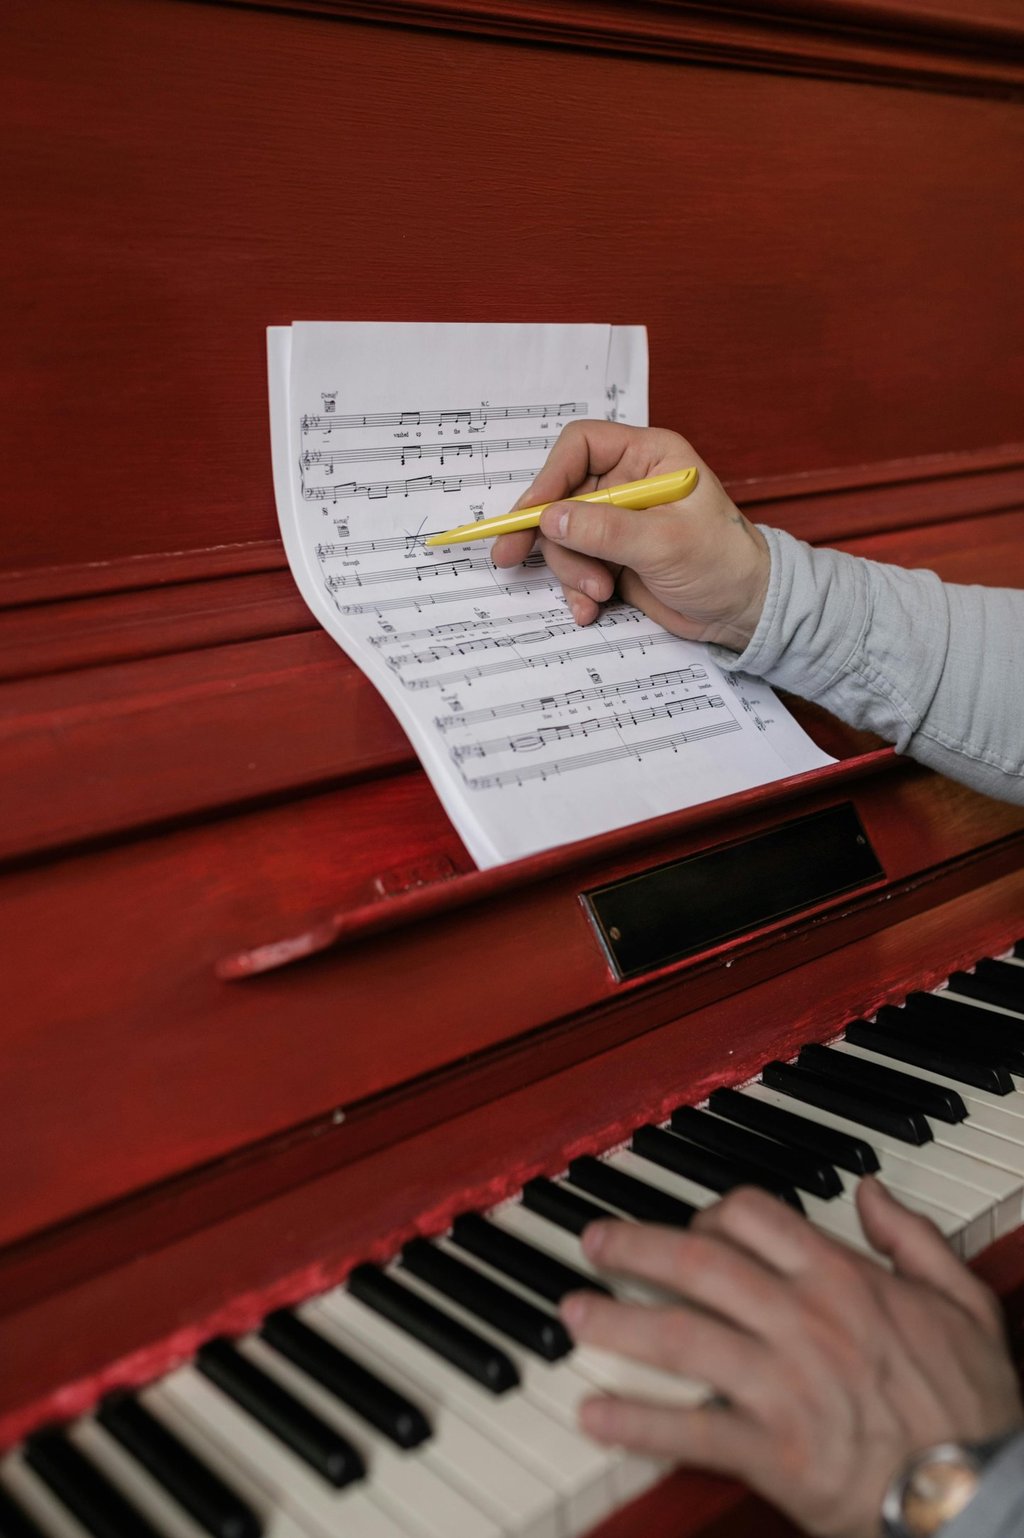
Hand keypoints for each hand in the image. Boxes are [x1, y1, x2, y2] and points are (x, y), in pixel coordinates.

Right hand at [491, 421, 769, 650]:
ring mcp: (618, 522)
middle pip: (562, 495)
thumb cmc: (723, 564)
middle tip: (512, 560)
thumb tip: (551, 518)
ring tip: (598, 594)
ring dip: (570, 570)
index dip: (550, 476)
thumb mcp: (664, 543)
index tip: (530, 513)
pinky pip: (574, 566)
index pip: (582, 446)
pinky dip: (576, 589)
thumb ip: (605, 528)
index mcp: (649, 457)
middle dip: (551, 536)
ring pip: (563, 537)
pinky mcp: (613, 557)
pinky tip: (591, 609)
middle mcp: (629, 482)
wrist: (744, 613)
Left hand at [560, 1180, 1022, 1537]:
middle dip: (635, 1249)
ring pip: (682, 1338)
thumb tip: (873, 1190)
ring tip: (573, 1317)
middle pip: (698, 1265)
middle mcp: (803, 1322)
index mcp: (842, 1280)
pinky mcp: (774, 1452)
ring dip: (618, 1324)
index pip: (754, 1217)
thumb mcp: (965, 1303)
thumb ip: (914, 1239)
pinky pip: (692, 1430)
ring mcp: (783, 1386)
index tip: (687, 1224)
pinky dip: (638, 1422)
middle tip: (592, 1244)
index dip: (709, 1214)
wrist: (983, 1499)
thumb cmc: (974, 1407)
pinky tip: (595, 1414)